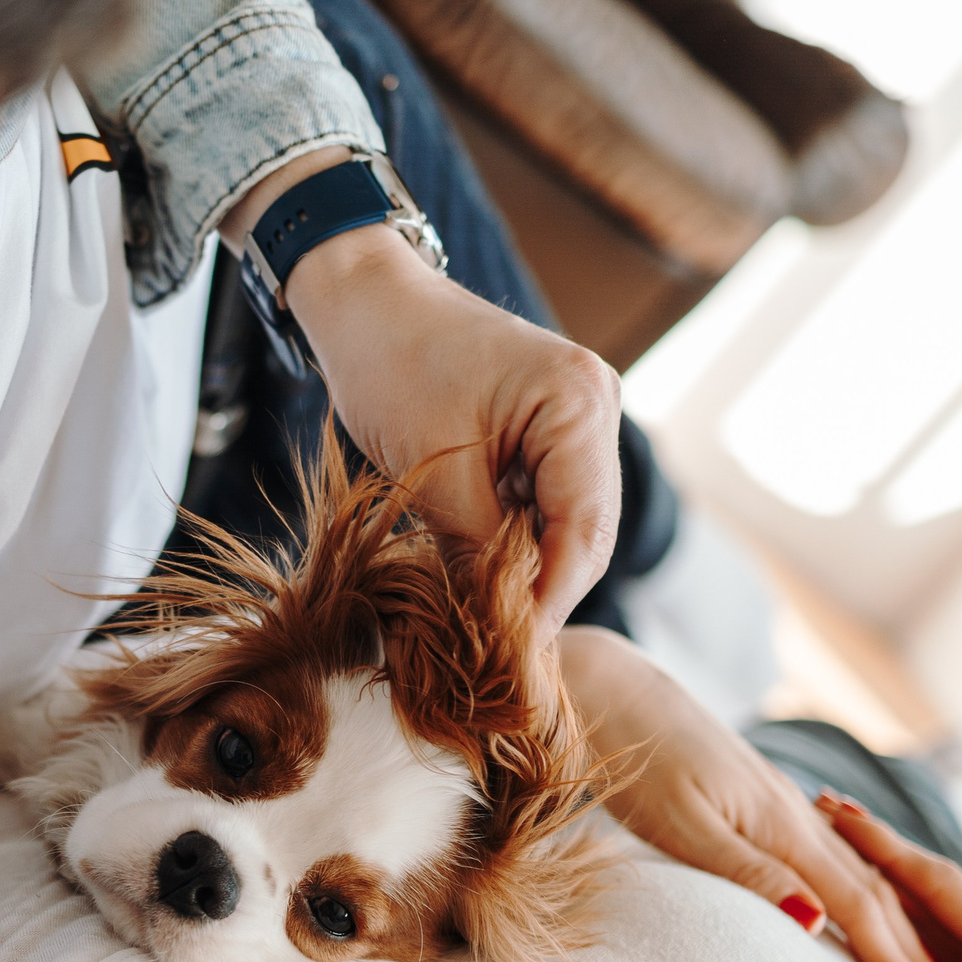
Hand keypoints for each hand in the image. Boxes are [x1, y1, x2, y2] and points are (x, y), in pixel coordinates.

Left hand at [267, 207, 621, 630]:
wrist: (365, 301)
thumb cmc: (391, 365)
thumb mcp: (431, 472)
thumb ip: (476, 552)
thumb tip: (495, 632)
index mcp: (579, 404)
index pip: (583, 530)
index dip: (549, 601)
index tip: (513, 660)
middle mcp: (596, 407)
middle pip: (586, 531)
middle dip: (545, 594)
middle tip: (502, 660)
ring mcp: (576, 418)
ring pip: (566, 523)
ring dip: (530, 574)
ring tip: (489, 630)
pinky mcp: (548, 430)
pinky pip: (543, 502)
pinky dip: (516, 543)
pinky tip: (483, 581)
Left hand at [558, 627, 935, 961]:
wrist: (607, 688)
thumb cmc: (634, 758)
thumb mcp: (683, 825)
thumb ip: (747, 873)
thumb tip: (816, 925)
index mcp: (783, 825)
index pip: (857, 904)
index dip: (891, 958)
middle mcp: (796, 814)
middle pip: (871, 890)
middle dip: (910, 949)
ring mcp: (781, 804)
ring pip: (855, 872)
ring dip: (891, 922)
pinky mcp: (761, 801)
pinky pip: (826, 858)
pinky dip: (856, 891)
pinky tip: (859, 908)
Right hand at [818, 795, 961, 961]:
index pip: (940, 887)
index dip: (885, 848)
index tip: (834, 812)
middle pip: (928, 890)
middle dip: (873, 849)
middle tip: (816, 809)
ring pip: (928, 919)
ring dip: (880, 882)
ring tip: (832, 852)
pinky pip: (936, 955)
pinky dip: (896, 926)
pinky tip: (878, 921)